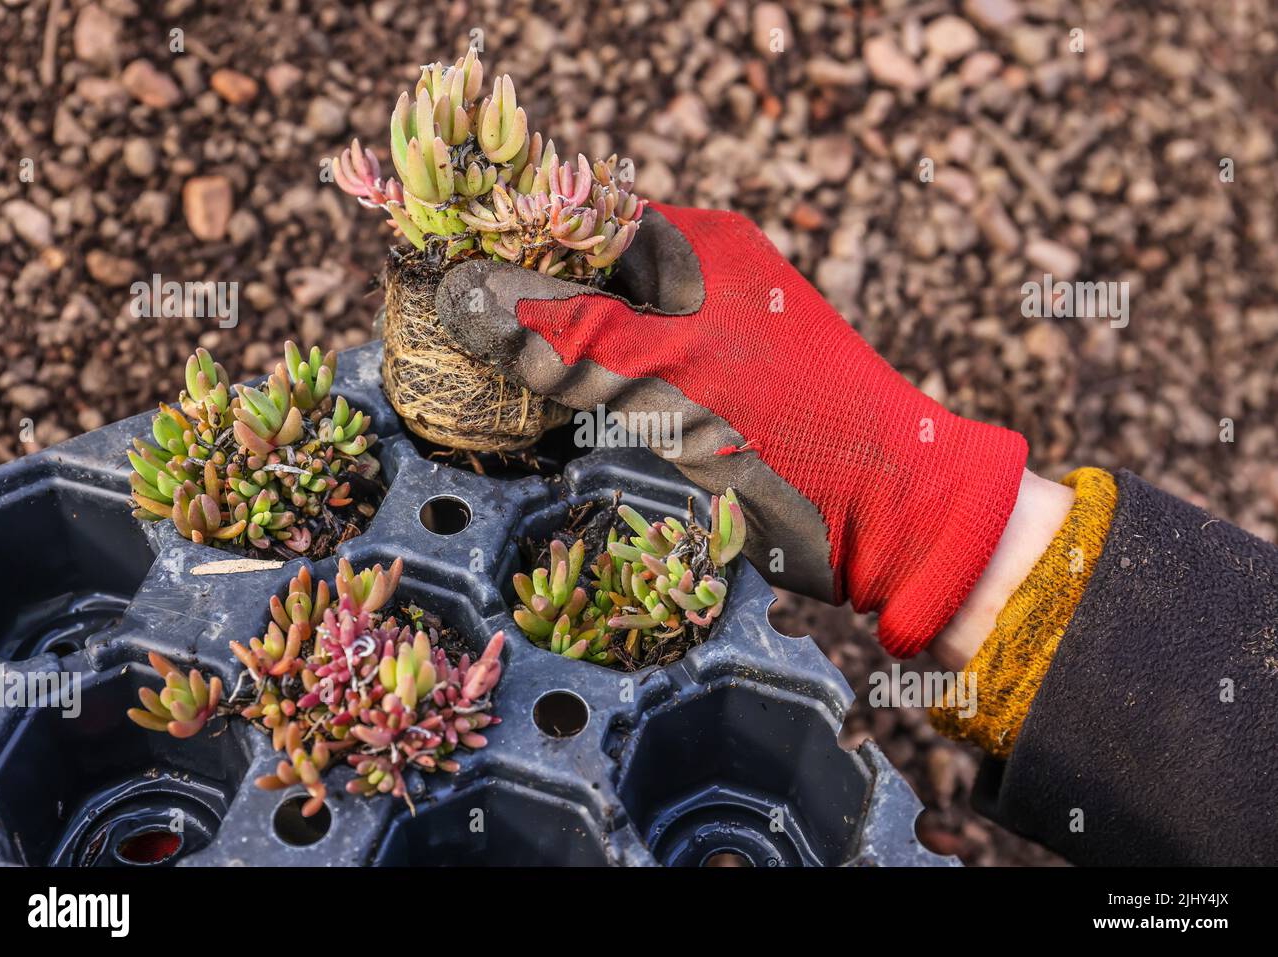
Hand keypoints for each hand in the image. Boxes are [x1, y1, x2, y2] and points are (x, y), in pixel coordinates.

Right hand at [434, 203, 1028, 656]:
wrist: (892, 520)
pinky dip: (578, 396)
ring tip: (466, 371)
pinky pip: (623, 384)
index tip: (437, 269)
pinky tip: (533, 414)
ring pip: (599, 335)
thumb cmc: (792, 431)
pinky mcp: (706, 403)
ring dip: (544, 355)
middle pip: (583, 279)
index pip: (578, 219)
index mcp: (699, 248)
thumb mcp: (668, 375)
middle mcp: (701, 285)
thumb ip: (566, 332)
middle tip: (439, 331)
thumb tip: (461, 291)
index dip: (508, 241)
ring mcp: (704, 346)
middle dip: (517, 304)